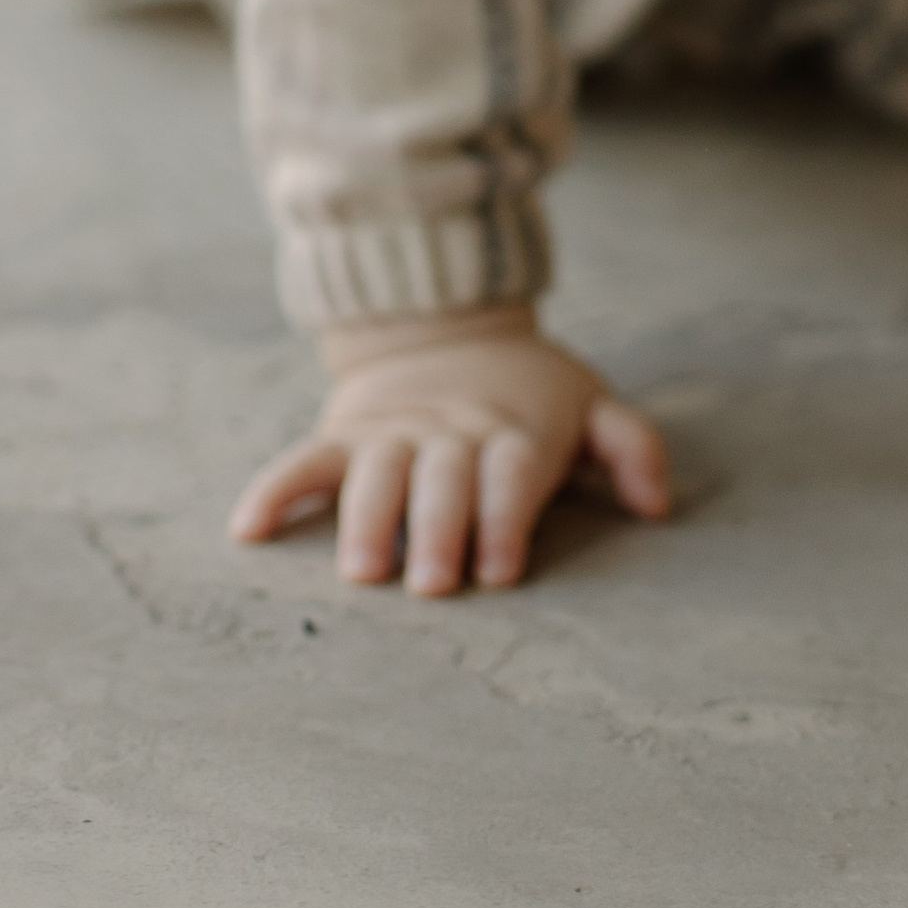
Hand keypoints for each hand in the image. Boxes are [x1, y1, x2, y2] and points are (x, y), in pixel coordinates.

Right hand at [231, 306, 671, 596]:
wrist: (446, 321)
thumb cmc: (527, 391)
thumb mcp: (588, 402)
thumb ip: (628, 445)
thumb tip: (658, 504)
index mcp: (512, 432)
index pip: (511, 474)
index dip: (506, 519)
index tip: (501, 568)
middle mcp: (451, 431)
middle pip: (444, 479)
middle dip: (439, 530)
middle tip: (432, 586)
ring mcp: (393, 430)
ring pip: (376, 471)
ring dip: (368, 519)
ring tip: (361, 571)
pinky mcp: (346, 431)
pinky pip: (305, 459)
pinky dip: (275, 491)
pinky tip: (249, 531)